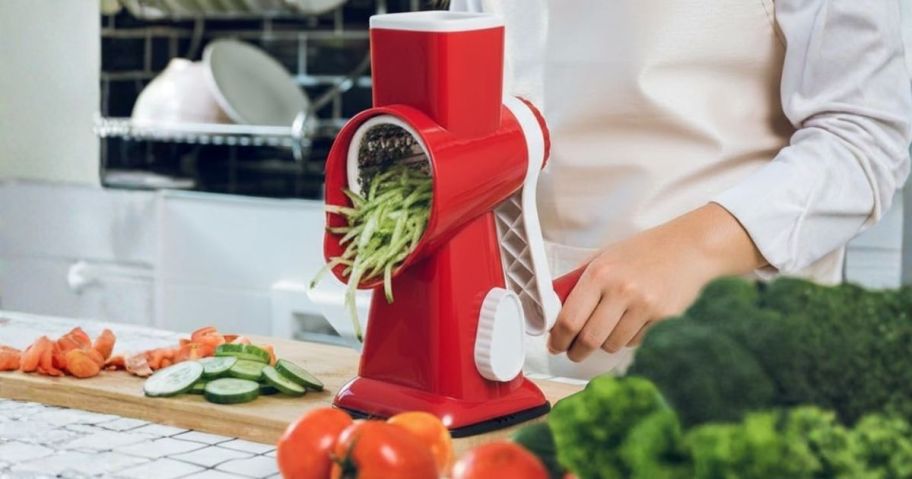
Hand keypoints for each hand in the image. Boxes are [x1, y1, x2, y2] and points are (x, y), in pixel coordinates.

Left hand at [548, 203, 766, 361]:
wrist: (689, 249)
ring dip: (605, 343)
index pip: (570, 319)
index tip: (555, 345)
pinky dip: (628, 338)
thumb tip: (554, 310)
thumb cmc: (643, 252)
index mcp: (600, 273)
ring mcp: (645, 306)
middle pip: (589, 339)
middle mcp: (621, 290)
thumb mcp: (605, 257)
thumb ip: (580, 282)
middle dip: (576, 351)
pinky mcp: (664, 319)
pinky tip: (632, 321)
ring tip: (608, 330)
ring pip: (612, 344)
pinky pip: (635, 341)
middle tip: (574, 352)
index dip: (558, 339)